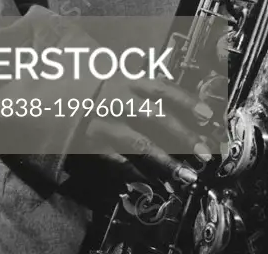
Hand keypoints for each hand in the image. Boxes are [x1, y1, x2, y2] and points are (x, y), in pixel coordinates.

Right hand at [79, 75, 218, 190]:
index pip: (162, 90)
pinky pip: (118, 162)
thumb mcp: (125, 83)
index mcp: (129, 82)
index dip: (186, 101)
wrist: (60, 99)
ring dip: (165, 160)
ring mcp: (105, 124)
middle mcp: (118, 101)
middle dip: (183, 135)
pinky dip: (137, 174)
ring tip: (186, 175)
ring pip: (138, 143)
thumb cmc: (102, 91)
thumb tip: (189, 112)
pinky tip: (155, 184)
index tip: (207, 115)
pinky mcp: (92, 145)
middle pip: (155, 116)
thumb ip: (151, 94)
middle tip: (204, 152)